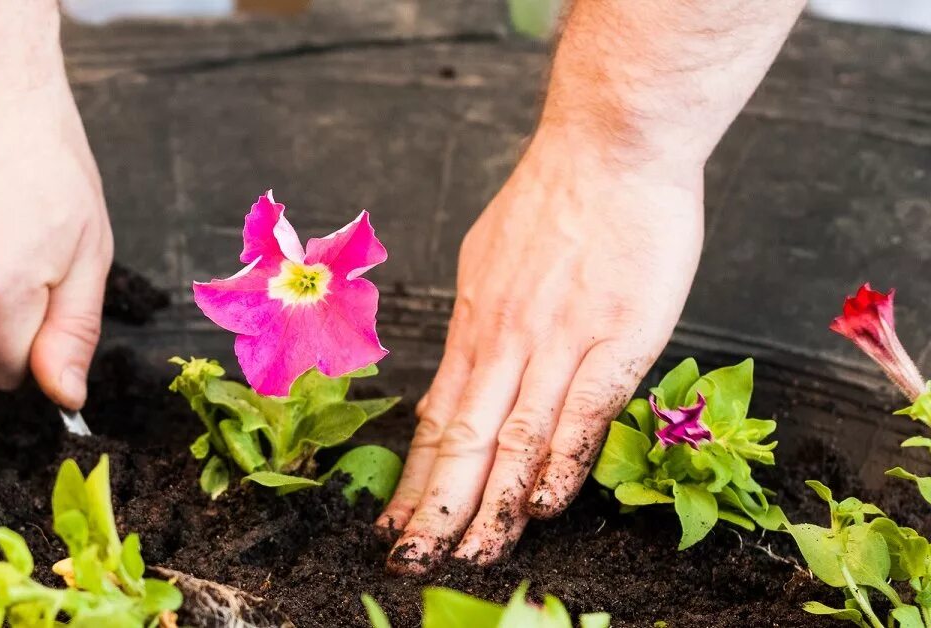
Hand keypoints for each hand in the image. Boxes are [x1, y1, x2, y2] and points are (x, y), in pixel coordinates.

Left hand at [379, 133, 703, 572]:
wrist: (608, 146)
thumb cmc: (555, 200)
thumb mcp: (489, 261)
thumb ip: (479, 327)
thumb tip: (455, 380)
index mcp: (476, 325)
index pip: (437, 419)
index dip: (415, 478)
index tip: (392, 524)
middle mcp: (504, 341)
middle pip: (463, 440)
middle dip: (434, 509)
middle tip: (409, 562)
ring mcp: (558, 342)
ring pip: (515, 438)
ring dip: (490, 504)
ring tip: (469, 556)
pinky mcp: (616, 339)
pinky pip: (583, 413)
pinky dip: (561, 464)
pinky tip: (544, 507)